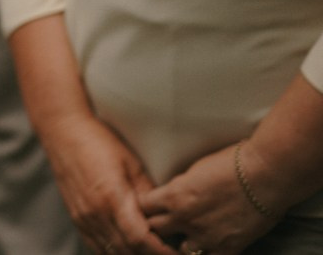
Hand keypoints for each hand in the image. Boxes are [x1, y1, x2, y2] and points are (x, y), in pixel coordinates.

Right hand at [36, 110, 172, 254]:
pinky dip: (115, 253)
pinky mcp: (76, 218)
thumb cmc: (98, 141)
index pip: (140, 239)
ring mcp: (83, 218)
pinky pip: (97, 247)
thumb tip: (167, 217)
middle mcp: (95, 213)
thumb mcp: (131, 164)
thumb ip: (147, 194)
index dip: (162, 252)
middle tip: (172, 253)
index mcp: (111, 198)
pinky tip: (128, 250)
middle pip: (127, 251)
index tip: (178, 252)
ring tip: (151, 252)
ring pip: (112, 253)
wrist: (61, 130)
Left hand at [142, 144, 278, 254]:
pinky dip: (207, 253)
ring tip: (187, 236)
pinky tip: (209, 246)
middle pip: (154, 230)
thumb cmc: (231, 163)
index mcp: (173, 195)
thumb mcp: (194, 170)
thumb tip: (171, 195)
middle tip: (163, 223)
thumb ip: (179, 187)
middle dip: (156, 226)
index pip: (142, 207)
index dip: (144, 207)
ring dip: (181, 243)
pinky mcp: (229, 248)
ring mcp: (206, 236)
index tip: (147, 207)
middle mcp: (184, 218)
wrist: (266, 173)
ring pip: (180, 249)